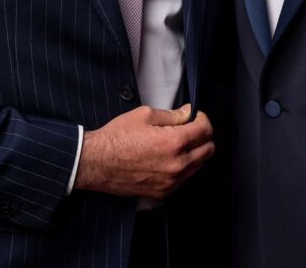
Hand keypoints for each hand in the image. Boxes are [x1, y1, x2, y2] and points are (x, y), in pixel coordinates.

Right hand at [73, 104, 213, 198]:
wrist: (96, 162)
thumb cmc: (117, 137)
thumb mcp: (145, 115)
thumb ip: (172, 115)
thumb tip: (188, 114)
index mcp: (174, 142)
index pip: (206, 130)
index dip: (202, 119)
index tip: (195, 116)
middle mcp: (177, 164)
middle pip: (208, 149)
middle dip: (202, 136)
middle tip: (190, 128)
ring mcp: (171, 181)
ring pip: (199, 165)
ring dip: (194, 152)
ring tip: (177, 143)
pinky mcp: (163, 192)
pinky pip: (184, 179)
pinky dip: (183, 167)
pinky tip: (169, 158)